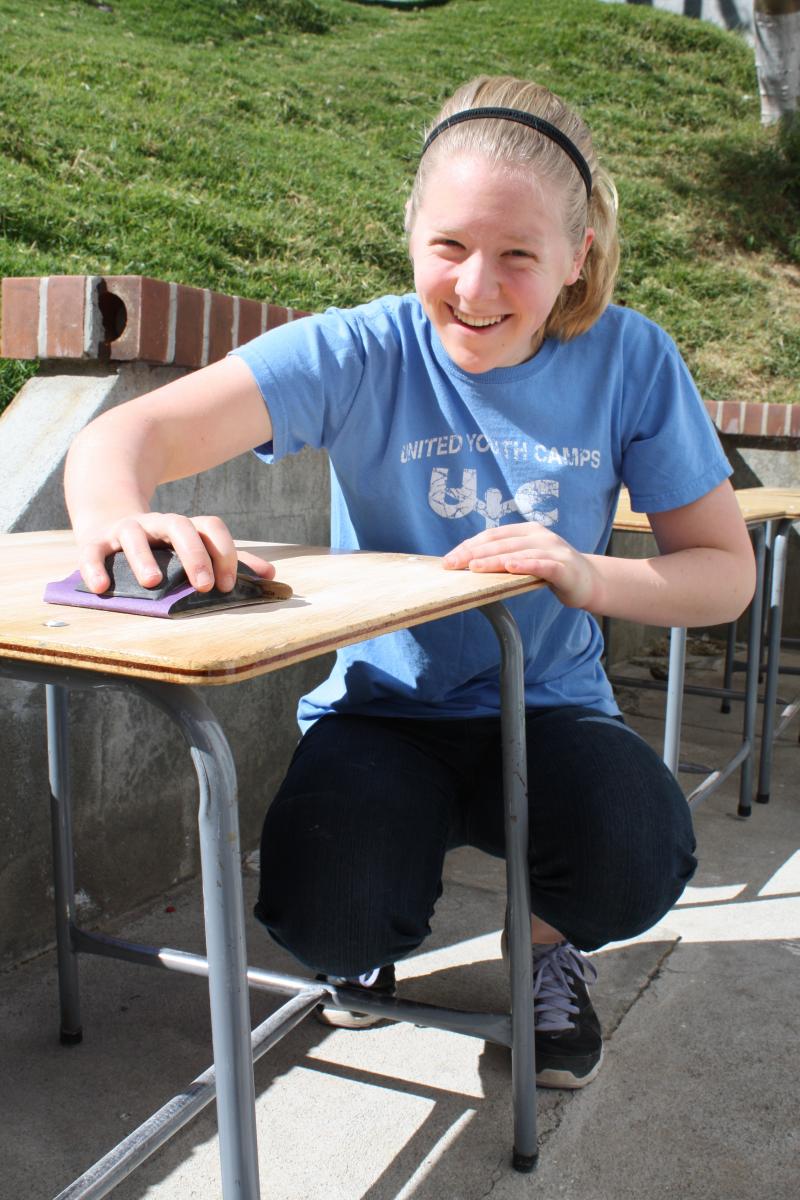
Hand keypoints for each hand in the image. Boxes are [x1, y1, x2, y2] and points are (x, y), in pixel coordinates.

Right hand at [76, 512, 275, 594]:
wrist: (110, 519)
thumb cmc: (162, 545)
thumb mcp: (194, 548)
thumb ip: (229, 560)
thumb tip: (271, 574)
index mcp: (185, 527)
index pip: (211, 528)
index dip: (224, 553)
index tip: (227, 586)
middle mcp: (158, 523)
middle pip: (179, 526)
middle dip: (194, 555)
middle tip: (204, 586)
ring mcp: (126, 528)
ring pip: (135, 534)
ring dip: (143, 557)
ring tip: (151, 583)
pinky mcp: (96, 540)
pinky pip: (93, 551)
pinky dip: (95, 567)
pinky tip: (101, 587)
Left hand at [442, 522, 596, 609]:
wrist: (589, 581)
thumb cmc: (551, 570)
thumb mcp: (525, 559)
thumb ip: (504, 557)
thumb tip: (468, 562)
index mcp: (527, 530)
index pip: (492, 535)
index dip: (469, 545)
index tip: (449, 558)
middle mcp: (540, 536)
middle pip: (501, 543)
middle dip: (473, 553)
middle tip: (452, 564)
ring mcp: (554, 550)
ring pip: (518, 553)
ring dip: (494, 560)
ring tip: (473, 567)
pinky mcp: (564, 567)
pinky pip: (543, 565)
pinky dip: (527, 564)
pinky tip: (511, 567)